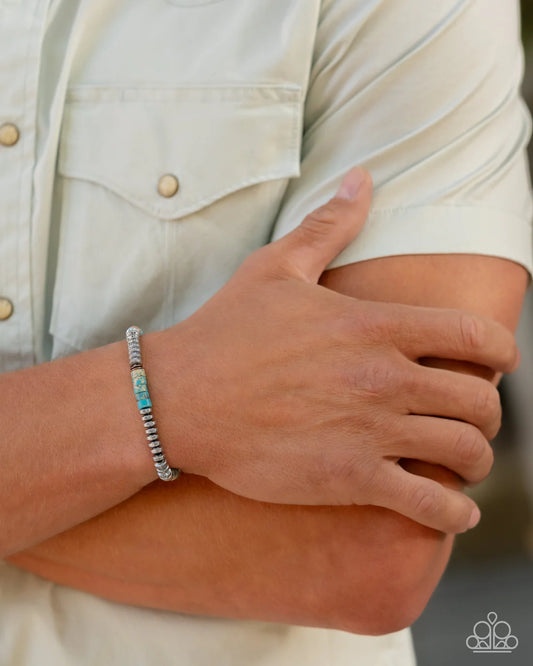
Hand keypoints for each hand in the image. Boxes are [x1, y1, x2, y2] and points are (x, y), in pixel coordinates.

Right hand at [166, 167, 516, 532]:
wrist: (178, 398)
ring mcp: (368, 432)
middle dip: (490, 412)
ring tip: (464, 462)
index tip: (498, 363)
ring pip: (465, 454)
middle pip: (481, 401)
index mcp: (374, 326)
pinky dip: (454, 516)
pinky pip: (428, 507)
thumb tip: (362, 177)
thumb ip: (329, 224)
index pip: (476, 337)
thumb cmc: (225, 331)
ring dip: (477, 461)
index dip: (502, 352)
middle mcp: (382, 379)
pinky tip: (455, 514)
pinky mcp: (347, 479)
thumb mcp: (276, 267)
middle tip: (474, 417)